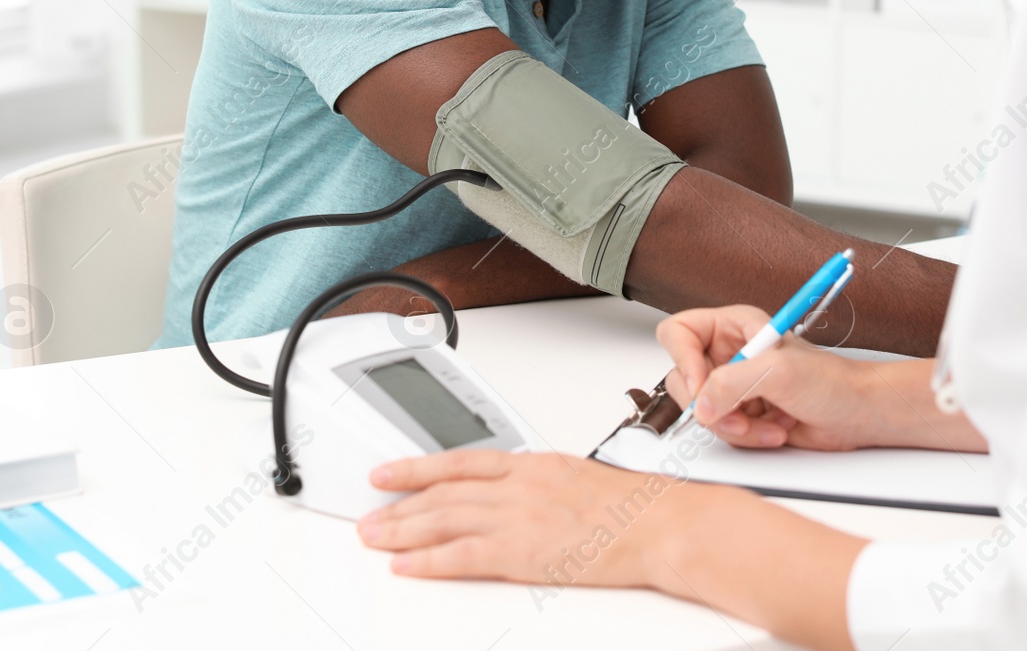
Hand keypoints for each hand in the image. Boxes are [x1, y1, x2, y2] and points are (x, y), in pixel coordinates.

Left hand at [357, 451, 712, 590]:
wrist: (659, 523)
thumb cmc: (634, 506)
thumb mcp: (579, 476)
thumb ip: (541, 483)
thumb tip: (520, 493)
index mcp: (533, 464)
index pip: (461, 461)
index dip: (417, 467)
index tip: (389, 472)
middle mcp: (518, 485)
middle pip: (443, 492)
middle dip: (399, 504)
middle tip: (367, 514)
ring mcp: (518, 516)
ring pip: (443, 519)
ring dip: (402, 529)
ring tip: (373, 536)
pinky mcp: (522, 551)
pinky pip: (462, 555)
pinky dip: (428, 560)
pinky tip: (404, 565)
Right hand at [656, 305, 888, 450]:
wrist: (856, 413)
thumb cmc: (831, 381)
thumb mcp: (780, 372)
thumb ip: (733, 383)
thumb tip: (700, 404)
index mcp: (733, 326)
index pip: (678, 333)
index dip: (682, 361)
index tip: (700, 387)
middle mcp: (728, 353)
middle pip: (683, 379)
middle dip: (712, 404)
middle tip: (738, 412)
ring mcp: (734, 386)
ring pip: (701, 411)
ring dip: (734, 425)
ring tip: (767, 422)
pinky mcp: (742, 413)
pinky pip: (721, 430)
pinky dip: (746, 436)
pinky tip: (773, 429)